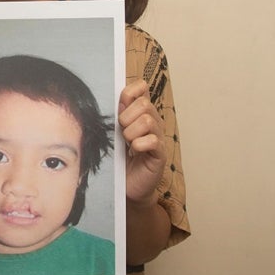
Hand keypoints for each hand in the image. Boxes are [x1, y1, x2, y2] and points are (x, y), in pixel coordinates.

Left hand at [118, 79, 165, 204]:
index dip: (129, 94)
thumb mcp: (114, 132)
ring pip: (148, 120)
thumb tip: (117, 98)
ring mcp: (158, 137)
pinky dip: (139, 145)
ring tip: (127, 143)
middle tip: (121, 132)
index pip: (141, 87)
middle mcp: (153, 121)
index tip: (119, 109)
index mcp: (141, 112)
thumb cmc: (119, 158)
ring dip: (131, 132)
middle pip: (144, 104)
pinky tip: (134, 152)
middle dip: (126, 117)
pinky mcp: (160, 154)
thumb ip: (117, 114)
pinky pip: (153, 140)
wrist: (125, 186)